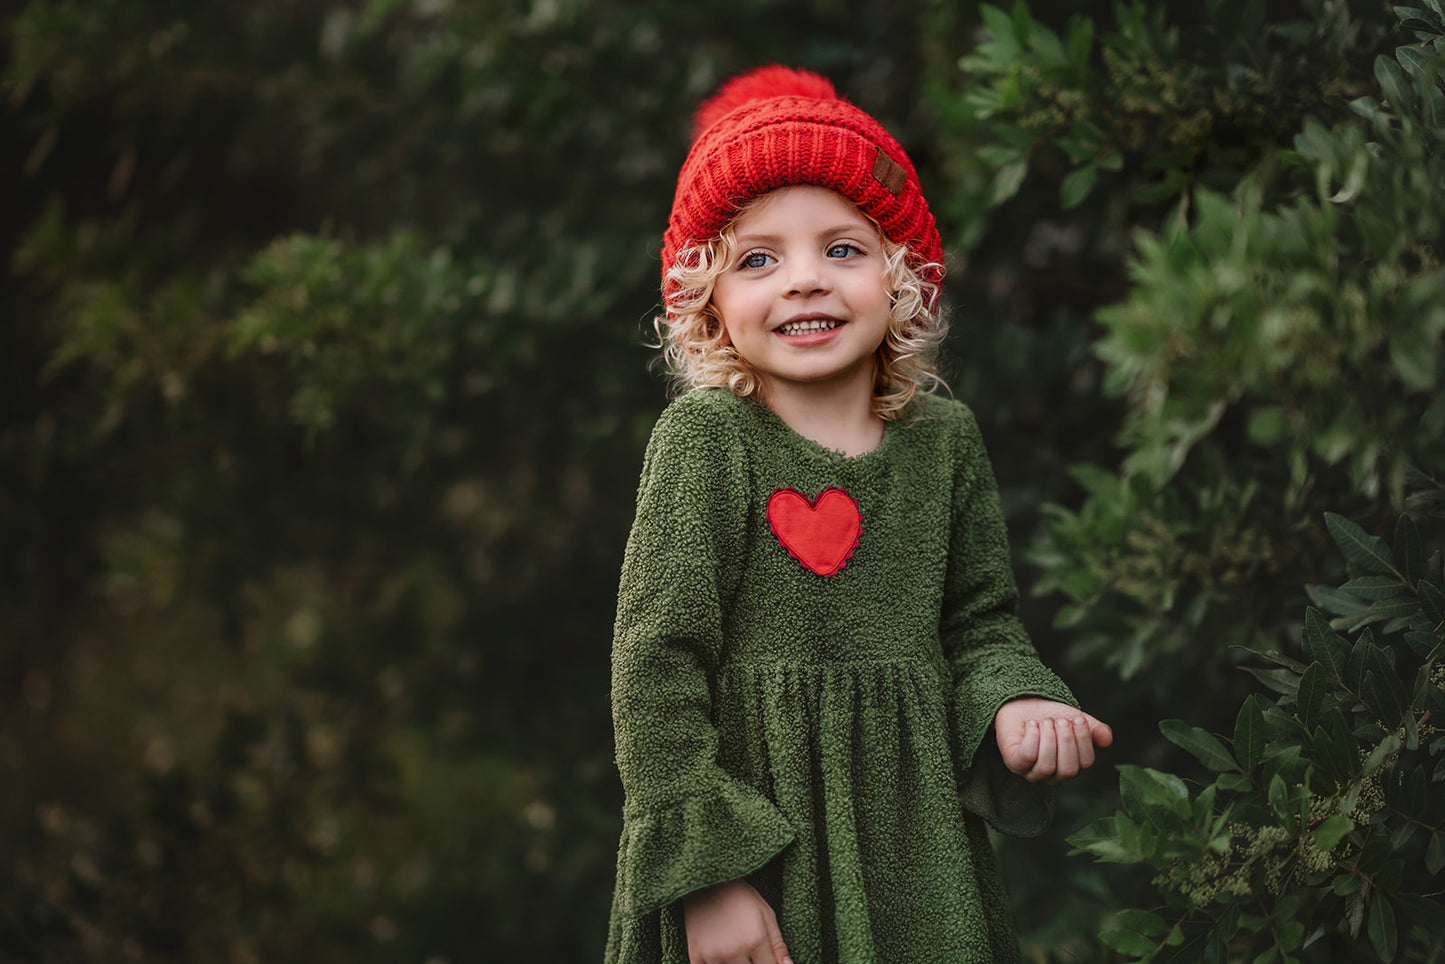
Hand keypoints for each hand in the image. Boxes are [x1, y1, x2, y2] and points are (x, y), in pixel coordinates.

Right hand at [683, 878, 791, 963]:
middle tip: (749, 951)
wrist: (705, 880)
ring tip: (733, 947)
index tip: (765, 958)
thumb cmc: (738, 895)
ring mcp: (712, 955)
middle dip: (752, 963)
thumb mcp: (765, 913)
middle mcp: (734, 951)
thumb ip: (778, 944)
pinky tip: (719, 953)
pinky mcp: (695, 955)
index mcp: (755, 940)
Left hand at [995, 698, 1112, 783]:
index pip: (1086, 763)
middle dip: (1066, 741)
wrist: (1022, 703)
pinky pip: (1027, 757)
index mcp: (1072, 766)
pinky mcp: (1015, 764)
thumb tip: (1107, 739)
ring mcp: (1032, 772)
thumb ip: (1094, 729)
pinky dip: (1033, 737)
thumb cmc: (1051, 715)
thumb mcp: (1075, 719)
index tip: (1078, 719)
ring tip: (1046, 722)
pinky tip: (1032, 725)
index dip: (1084, 740)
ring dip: (1049, 739)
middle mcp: (1053, 776)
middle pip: (1068, 770)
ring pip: (1047, 766)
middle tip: (1061, 721)